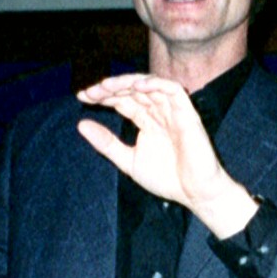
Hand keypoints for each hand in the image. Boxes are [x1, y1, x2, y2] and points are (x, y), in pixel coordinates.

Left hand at [76, 74, 256, 236]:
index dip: (103, 96)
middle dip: (111, 88)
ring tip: (107, 86)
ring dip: (128, 83)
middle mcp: (159, 112)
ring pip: (150, 85)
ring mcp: (173, 112)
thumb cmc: (167, 179)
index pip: (123, 100)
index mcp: (147, 121)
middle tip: (91, 92)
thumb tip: (81, 124)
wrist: (195, 194)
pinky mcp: (187, 114)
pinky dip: (156, 84)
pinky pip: (173, 90)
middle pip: (133, 90)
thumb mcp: (128, 161)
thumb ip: (106, 143)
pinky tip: (137, 86)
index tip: (82, 97)